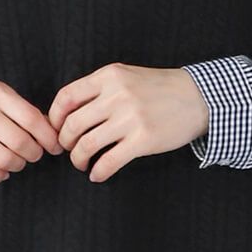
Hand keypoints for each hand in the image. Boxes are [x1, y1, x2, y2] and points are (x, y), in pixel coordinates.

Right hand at [0, 80, 63, 185]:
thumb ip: (23, 111)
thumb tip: (53, 132)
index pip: (31, 117)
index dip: (48, 136)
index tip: (55, 146)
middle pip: (20, 141)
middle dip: (34, 153)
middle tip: (33, 155)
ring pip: (5, 159)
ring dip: (17, 165)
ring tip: (16, 161)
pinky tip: (1, 171)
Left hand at [47, 63, 209, 183]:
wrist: (197, 97)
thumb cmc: (158, 88)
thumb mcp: (126, 76)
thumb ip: (99, 89)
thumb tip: (67, 112)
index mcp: (109, 76)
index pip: (66, 97)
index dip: (54, 117)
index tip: (55, 129)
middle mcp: (117, 95)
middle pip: (73, 124)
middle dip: (65, 142)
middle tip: (68, 149)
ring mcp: (130, 118)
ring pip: (87, 145)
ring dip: (78, 159)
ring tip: (81, 163)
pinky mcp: (143, 140)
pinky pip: (109, 161)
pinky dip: (98, 172)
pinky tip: (97, 175)